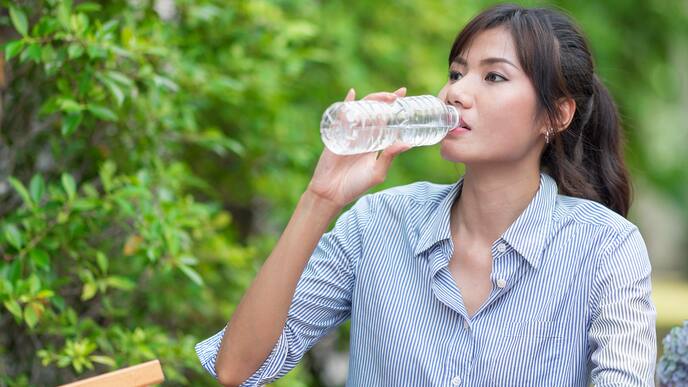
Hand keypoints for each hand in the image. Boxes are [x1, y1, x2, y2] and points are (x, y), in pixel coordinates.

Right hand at [307, 87, 411, 207]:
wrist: (332, 193)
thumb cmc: (355, 185)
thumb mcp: (377, 172)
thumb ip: (389, 157)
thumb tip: (408, 143)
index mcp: (373, 142)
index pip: (385, 119)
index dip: (393, 106)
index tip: (404, 95)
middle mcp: (362, 134)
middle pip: (374, 111)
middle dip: (385, 99)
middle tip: (397, 95)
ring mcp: (349, 133)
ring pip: (360, 110)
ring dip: (372, 100)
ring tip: (384, 97)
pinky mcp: (336, 134)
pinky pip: (341, 116)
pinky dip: (346, 104)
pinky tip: (352, 94)